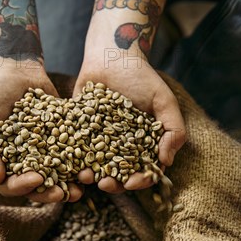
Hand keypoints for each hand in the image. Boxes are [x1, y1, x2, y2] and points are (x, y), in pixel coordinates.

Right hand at [0, 64, 82, 201]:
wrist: (14, 69)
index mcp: (2, 165)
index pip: (11, 185)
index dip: (23, 186)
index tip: (37, 179)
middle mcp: (24, 163)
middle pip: (37, 186)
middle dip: (51, 192)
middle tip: (65, 194)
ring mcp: (44, 152)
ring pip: (58, 175)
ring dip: (70, 183)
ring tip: (83, 185)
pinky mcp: (62, 138)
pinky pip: (73, 153)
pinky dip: (81, 160)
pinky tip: (91, 163)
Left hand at [72, 55, 185, 193]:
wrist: (112, 56)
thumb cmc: (142, 78)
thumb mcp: (164, 102)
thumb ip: (173, 130)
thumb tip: (167, 162)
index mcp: (143, 146)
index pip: (143, 171)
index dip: (139, 181)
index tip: (132, 183)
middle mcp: (121, 148)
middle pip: (118, 175)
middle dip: (112, 184)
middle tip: (104, 184)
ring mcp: (98, 141)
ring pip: (95, 166)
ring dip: (90, 175)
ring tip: (84, 176)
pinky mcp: (78, 131)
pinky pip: (74, 148)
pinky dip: (71, 157)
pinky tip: (67, 161)